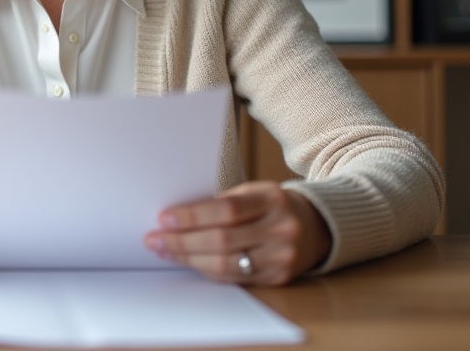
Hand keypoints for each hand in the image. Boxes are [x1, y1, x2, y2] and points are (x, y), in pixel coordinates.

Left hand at [143, 181, 331, 286]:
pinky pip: (235, 277)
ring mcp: (282, 256)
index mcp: (272, 199)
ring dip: (189, 259)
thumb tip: (175, 217)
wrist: (315, 226)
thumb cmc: (271, 205)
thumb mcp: (252, 192)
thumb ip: (221, 203)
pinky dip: (207, 270)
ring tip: (165, 251)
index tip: (164, 219)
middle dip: (182, 241)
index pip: (225, 210)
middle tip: (155, 239)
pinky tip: (189, 262)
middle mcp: (281, 229)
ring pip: (226, 264)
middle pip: (222, 240)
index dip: (192, 216)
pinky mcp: (278, 277)